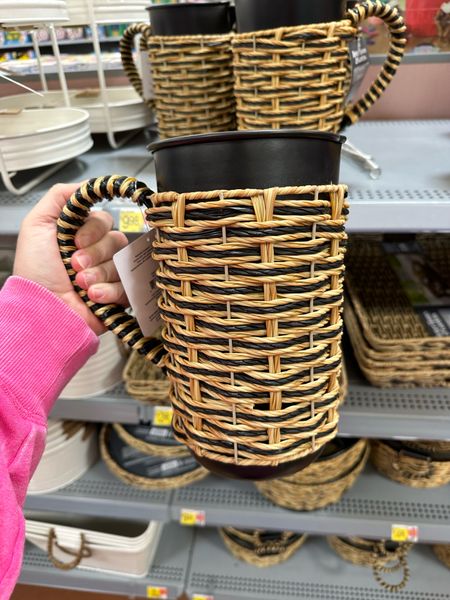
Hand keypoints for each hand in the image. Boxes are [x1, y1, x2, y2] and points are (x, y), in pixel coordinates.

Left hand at [14, 183, 128, 334]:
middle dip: (95, 253)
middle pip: (116, 240)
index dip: (93, 230)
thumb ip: (60, 197)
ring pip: (122, 263)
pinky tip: (92, 297)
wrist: (42, 311)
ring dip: (99, 274)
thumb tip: (88, 184)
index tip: (75, 242)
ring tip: (81, 285)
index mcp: (80, 236)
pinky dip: (109, 292)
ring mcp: (109, 275)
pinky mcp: (118, 296)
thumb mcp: (36, 225)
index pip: (104, 220)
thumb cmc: (35, 272)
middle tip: (74, 266)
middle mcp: (96, 253)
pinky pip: (128, 285)